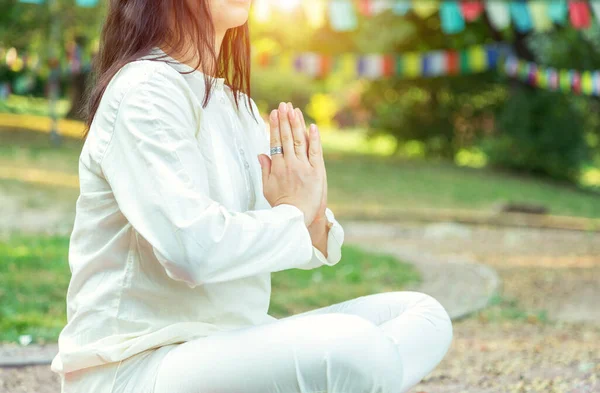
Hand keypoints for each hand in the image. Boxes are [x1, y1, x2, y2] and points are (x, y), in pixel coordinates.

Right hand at [257, 101, 324, 226]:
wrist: (295, 217)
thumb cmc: (281, 204)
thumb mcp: (267, 187)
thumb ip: (265, 169)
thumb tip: (261, 154)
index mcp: (277, 167)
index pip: (275, 141)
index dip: (274, 126)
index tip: (274, 113)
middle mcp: (289, 164)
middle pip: (286, 137)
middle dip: (285, 120)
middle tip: (284, 105)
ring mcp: (303, 167)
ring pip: (299, 141)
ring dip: (297, 124)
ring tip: (294, 110)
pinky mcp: (316, 171)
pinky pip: (315, 152)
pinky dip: (314, 139)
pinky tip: (312, 126)